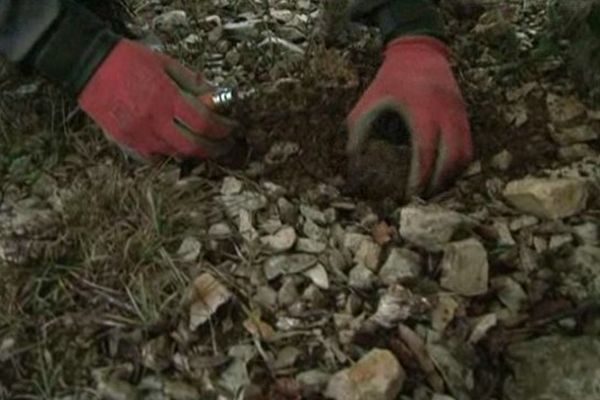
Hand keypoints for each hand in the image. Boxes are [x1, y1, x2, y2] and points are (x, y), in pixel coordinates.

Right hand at [78, 40, 234, 159]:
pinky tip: (177, 147)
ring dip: (195, 151)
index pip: (204, 122)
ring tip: (205, 144)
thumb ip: (192, 82)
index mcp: (166, 98)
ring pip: (176, 154)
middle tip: (226, 144)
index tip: (232, 127)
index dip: (223, 128)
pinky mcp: (126, 143)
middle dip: (215, 147)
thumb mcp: (166, 64)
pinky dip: (170, 155)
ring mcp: (140, 135)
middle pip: (194, 145)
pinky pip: (155, 159)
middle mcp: (154, 121)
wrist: (88, 66)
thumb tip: (215, 95)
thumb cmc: (129, 60)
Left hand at [347, 36, 472, 199]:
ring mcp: (459, 114)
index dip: (420, 176)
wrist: (419, 51)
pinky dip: (458, 166)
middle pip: (452, 158)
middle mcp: (445, 112)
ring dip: (451, 177)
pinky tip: (443, 176)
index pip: (425, 150)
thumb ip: (359, 131)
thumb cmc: (390, 79)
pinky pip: (468, 147)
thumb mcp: (369, 102)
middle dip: (439, 183)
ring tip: (433, 191)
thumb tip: (353, 163)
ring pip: (465, 155)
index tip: (410, 195)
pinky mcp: (464, 115)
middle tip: (423, 199)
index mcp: (421, 109)